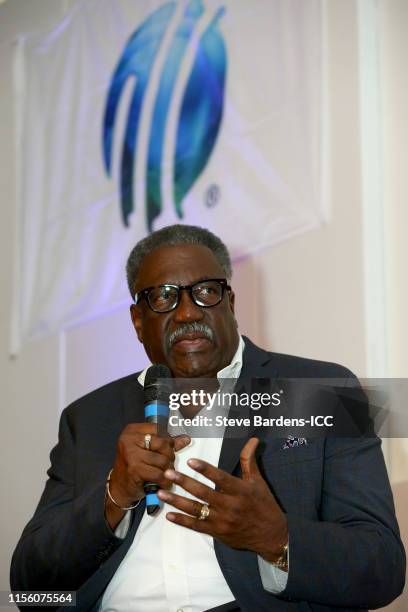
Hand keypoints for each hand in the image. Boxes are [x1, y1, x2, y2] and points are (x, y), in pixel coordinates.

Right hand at [106, 423, 189, 527]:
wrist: (119, 488)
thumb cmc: (135, 466)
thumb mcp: (148, 450)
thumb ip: (166, 443)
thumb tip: (186, 439)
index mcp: (133, 430)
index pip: (159, 429)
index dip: (167, 440)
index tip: (167, 449)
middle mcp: (130, 439)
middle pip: (163, 443)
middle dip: (169, 455)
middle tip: (167, 464)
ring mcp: (131, 454)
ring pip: (162, 460)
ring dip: (168, 469)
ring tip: (165, 474)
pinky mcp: (134, 470)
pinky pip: (159, 474)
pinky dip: (165, 481)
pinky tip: (163, 483)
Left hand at [157, 438, 287, 563]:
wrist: (270, 535)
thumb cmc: (264, 504)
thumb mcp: (258, 481)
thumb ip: (249, 460)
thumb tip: (252, 439)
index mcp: (240, 491)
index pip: (220, 478)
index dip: (206, 469)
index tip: (190, 460)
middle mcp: (230, 506)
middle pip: (203, 493)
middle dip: (184, 483)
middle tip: (168, 473)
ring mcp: (222, 521)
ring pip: (196, 510)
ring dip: (177, 501)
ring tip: (161, 493)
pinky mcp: (217, 532)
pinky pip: (197, 526)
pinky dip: (182, 521)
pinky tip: (169, 515)